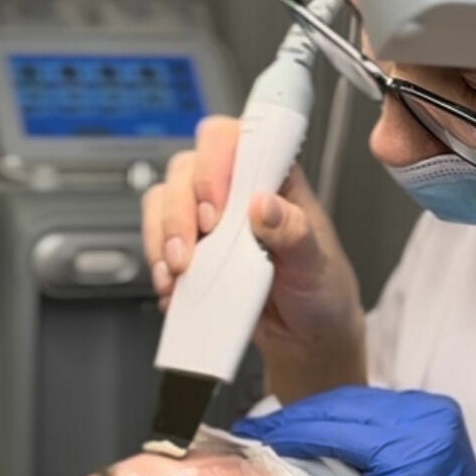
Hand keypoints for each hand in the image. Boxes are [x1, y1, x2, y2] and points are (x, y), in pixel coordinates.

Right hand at [141, 116, 366, 399]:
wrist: (305, 335)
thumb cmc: (320, 287)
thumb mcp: (316, 262)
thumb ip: (295, 232)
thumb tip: (265, 204)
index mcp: (272, 178)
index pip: (233, 139)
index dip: (214, 165)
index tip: (217, 209)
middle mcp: (234, 191)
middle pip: (185, 169)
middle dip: (181, 211)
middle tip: (193, 250)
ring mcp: (208, 219)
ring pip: (163, 199)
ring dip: (163, 236)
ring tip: (180, 272)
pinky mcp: (190, 249)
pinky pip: (156, 239)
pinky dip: (157, 263)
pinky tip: (173, 287)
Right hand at [232, 386, 475, 475]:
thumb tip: (273, 464)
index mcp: (413, 456)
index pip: (333, 430)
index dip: (288, 432)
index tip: (254, 435)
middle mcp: (427, 423)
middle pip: (340, 405)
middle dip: (295, 418)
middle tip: (258, 430)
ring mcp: (433, 412)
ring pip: (355, 398)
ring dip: (316, 413)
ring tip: (280, 429)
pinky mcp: (434, 412)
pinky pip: (375, 403)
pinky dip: (343, 412)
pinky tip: (317, 425)